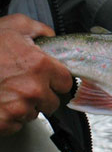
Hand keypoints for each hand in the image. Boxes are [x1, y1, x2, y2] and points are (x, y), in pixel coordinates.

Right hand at [0, 14, 72, 135]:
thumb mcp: (13, 25)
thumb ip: (38, 30)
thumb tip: (50, 36)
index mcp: (40, 66)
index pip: (66, 83)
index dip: (56, 80)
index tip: (48, 78)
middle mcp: (33, 90)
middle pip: (52, 103)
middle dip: (41, 96)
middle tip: (24, 85)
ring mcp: (18, 108)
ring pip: (33, 114)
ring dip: (24, 107)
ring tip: (7, 92)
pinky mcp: (3, 122)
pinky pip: (15, 125)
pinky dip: (8, 118)